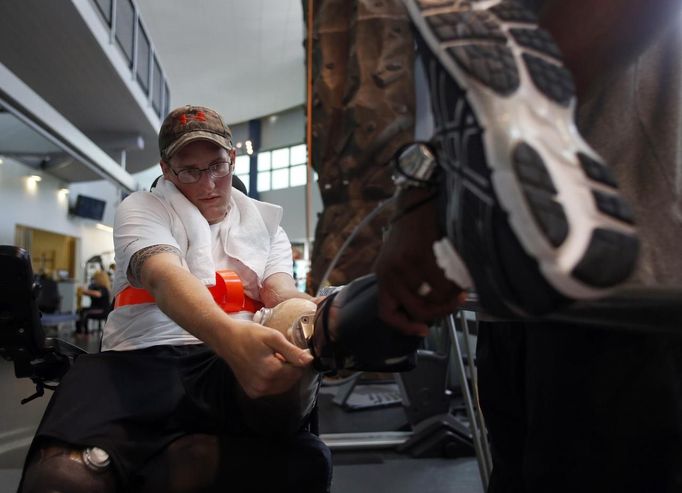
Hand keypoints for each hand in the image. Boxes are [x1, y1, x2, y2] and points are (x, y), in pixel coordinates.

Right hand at [219, 319, 313, 398]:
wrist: (226, 339)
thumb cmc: (249, 334)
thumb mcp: (273, 337)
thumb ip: (292, 351)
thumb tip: (310, 360)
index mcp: (271, 371)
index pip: (298, 371)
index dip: (299, 359)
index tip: (292, 349)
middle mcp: (264, 385)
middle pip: (291, 380)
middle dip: (291, 367)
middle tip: (281, 352)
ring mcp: (257, 390)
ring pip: (283, 386)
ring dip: (284, 374)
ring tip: (274, 358)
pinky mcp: (252, 392)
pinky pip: (272, 388)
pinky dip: (274, 379)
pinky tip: (267, 366)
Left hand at [374, 188, 464, 335]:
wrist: (418, 199)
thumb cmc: (415, 229)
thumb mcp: (401, 257)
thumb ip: (408, 281)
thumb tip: (430, 306)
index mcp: (382, 275)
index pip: (387, 312)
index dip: (404, 326)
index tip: (423, 330)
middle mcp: (389, 273)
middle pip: (416, 309)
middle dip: (440, 313)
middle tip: (455, 304)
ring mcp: (404, 265)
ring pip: (433, 299)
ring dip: (451, 298)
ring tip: (461, 288)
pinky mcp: (420, 256)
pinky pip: (442, 284)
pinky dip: (455, 286)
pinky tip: (462, 279)